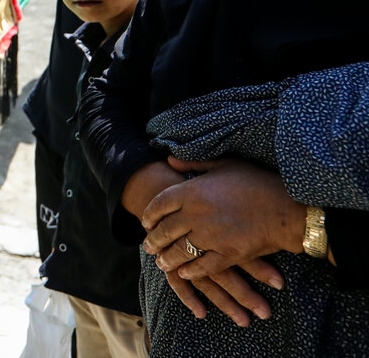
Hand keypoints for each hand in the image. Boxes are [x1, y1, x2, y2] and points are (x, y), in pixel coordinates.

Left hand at [141, 157, 301, 323]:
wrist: (287, 208)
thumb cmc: (257, 182)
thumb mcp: (224, 165)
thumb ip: (193, 164)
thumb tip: (168, 160)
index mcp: (191, 191)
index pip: (159, 205)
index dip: (148, 215)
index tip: (145, 222)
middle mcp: (195, 215)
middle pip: (164, 230)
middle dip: (153, 240)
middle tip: (147, 246)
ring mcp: (210, 236)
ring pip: (179, 251)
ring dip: (167, 258)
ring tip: (161, 262)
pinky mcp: (227, 255)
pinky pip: (201, 267)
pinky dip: (190, 271)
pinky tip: (184, 272)